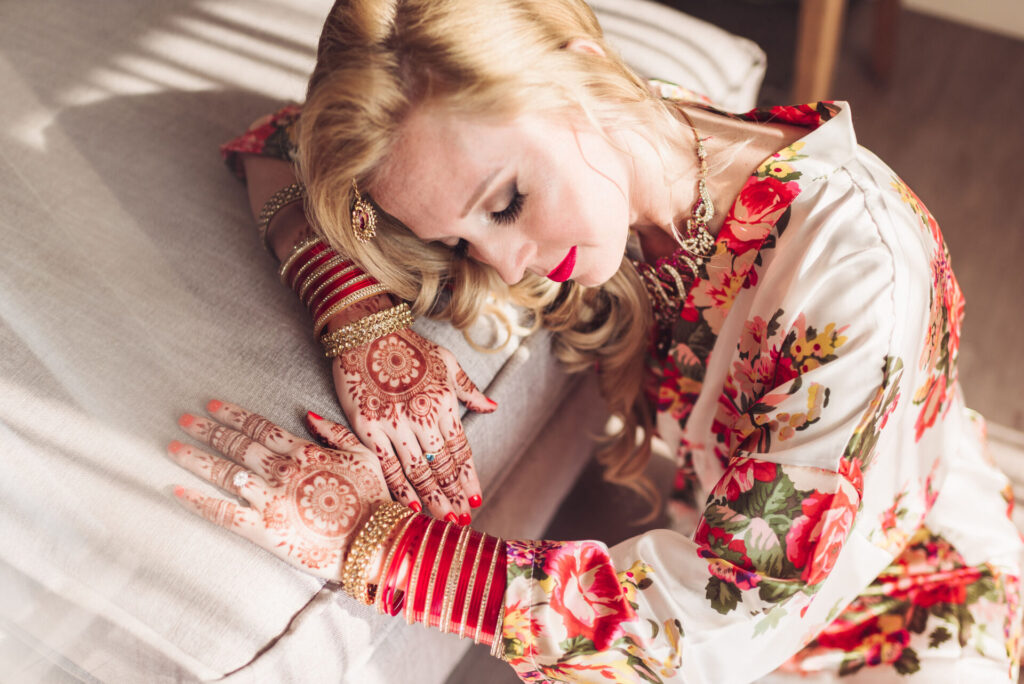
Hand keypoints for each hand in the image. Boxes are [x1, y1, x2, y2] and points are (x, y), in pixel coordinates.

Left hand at [167, 399, 389, 580]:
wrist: (373, 539)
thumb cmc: (373, 498)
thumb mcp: (363, 454)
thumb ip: (334, 432)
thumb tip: (306, 415)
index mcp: (302, 452)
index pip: (258, 427)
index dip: (232, 414)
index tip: (211, 406)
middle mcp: (279, 471)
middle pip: (235, 445)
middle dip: (206, 430)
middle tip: (183, 419)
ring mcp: (268, 499)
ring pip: (223, 473)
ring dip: (195, 459)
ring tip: (172, 448)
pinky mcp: (261, 529)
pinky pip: (222, 513)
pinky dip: (198, 501)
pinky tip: (177, 491)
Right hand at [327, 326, 495, 524]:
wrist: (365, 330)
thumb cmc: (408, 345)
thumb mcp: (447, 361)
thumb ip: (468, 389)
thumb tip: (492, 406)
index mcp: (443, 402)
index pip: (460, 450)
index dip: (469, 478)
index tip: (475, 500)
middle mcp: (421, 416)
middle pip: (442, 467)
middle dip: (454, 497)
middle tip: (461, 522)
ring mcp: (393, 423)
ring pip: (417, 471)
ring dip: (432, 500)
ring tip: (442, 522)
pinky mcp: (367, 426)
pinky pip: (386, 465)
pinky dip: (398, 488)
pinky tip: (409, 507)